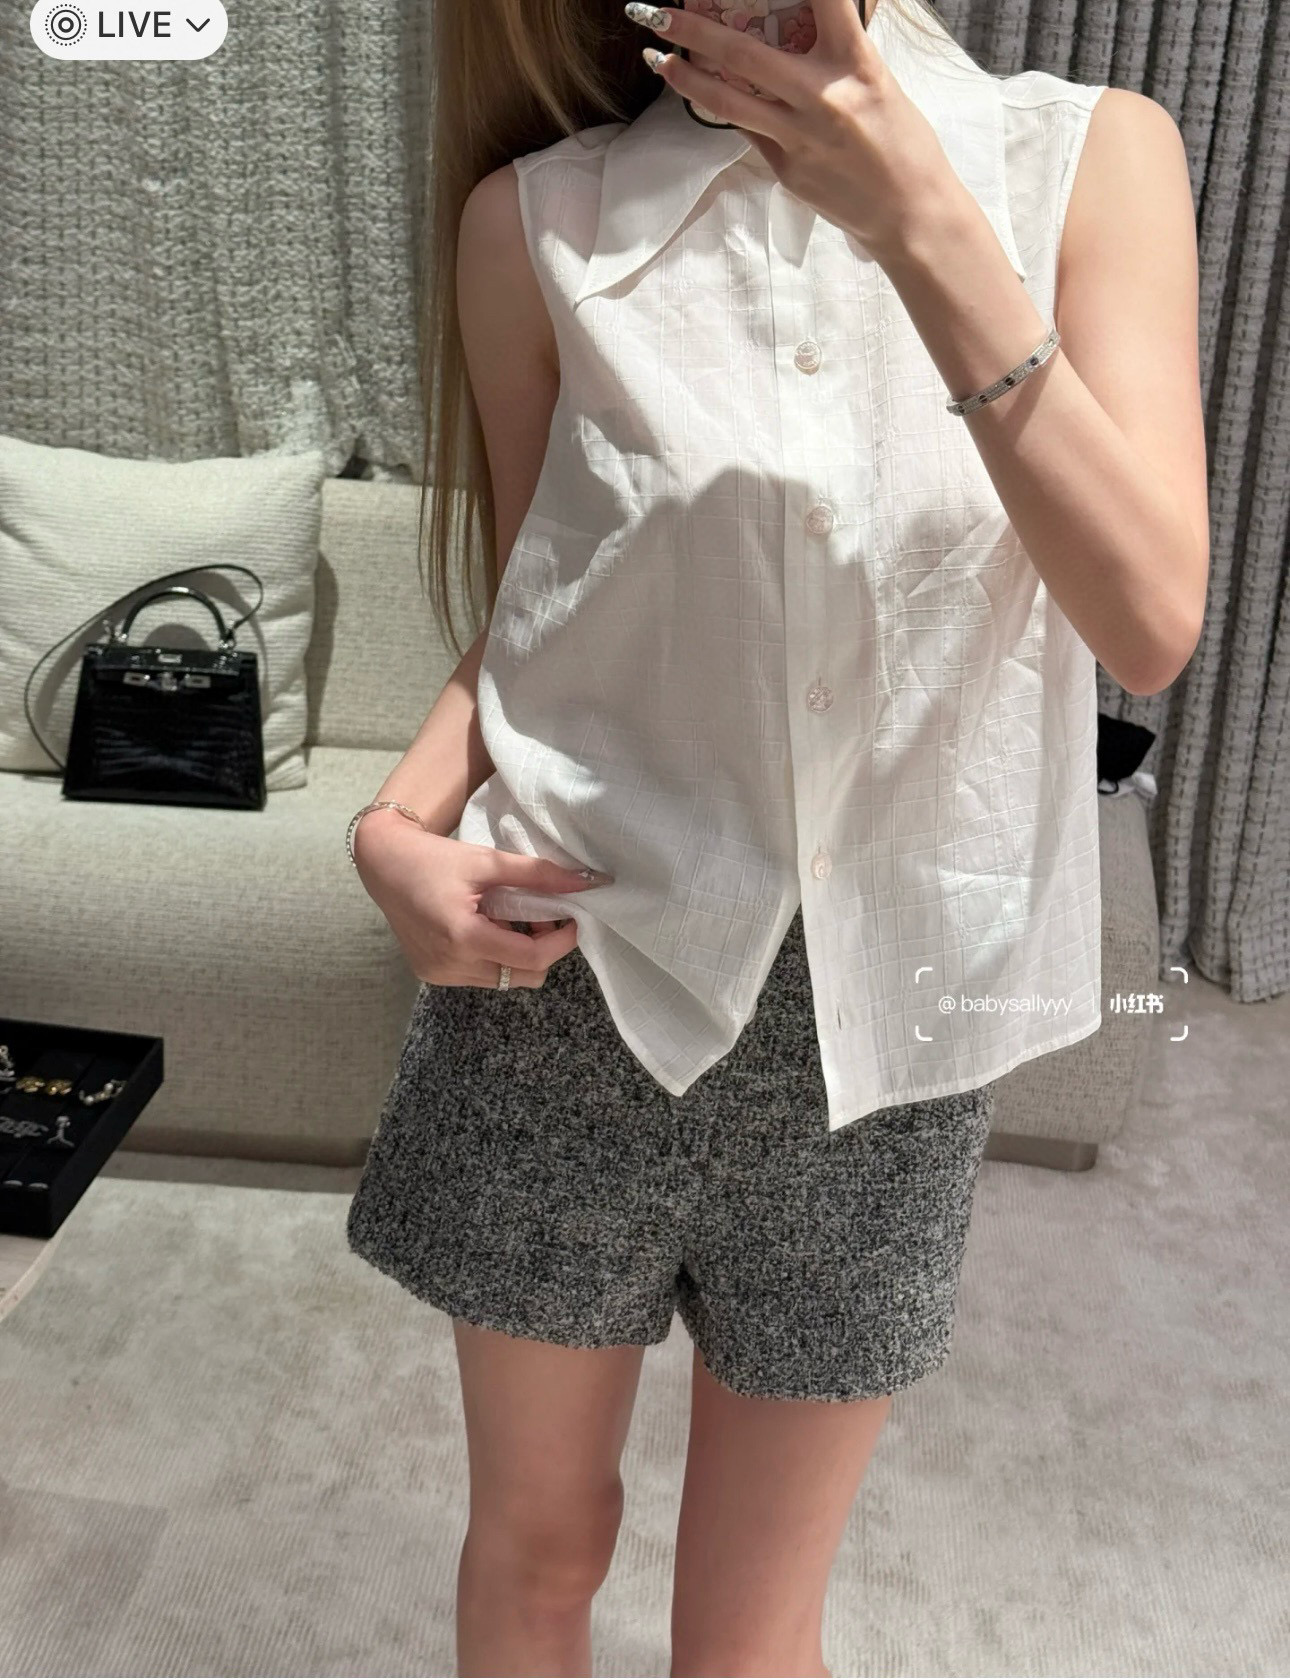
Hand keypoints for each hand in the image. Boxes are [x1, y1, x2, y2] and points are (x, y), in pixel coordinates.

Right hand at [352, 811, 614, 988]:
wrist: (383, 864)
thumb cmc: (433, 858)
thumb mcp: (487, 860)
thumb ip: (538, 874)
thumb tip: (585, 882)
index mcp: (464, 936)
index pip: (531, 959)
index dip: (561, 942)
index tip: (571, 919)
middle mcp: (451, 964)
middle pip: (522, 978)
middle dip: (541, 950)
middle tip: (539, 917)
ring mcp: (439, 975)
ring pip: (502, 980)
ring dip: (517, 955)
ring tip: (508, 919)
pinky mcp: (431, 975)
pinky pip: (479, 977)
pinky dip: (493, 957)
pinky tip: (485, 928)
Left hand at [628, 0, 956, 260]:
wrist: (909, 213)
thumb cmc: (901, 144)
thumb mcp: (877, 82)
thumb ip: (835, 55)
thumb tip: (795, 29)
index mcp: (856, 64)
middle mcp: (822, 97)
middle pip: (744, 54)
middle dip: (694, 29)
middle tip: (658, 11)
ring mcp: (799, 137)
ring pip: (728, 101)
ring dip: (686, 78)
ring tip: (657, 60)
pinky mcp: (786, 169)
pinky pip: (748, 131)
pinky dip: (727, 109)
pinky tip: (707, 95)